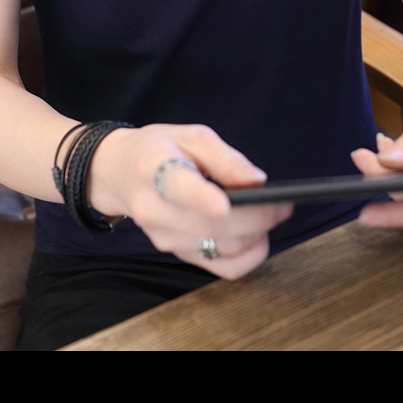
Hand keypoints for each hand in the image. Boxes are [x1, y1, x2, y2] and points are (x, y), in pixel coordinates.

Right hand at [89, 123, 292, 278]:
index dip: (203, 200)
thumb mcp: (189, 135)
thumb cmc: (157, 149)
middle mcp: (155, 210)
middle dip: (258, 217)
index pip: (180, 190)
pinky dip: (249, 255)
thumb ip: (224, 157)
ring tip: (271, 212)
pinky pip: (223, 268)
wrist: (120, 173)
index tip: (225, 204)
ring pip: (223, 249)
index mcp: (155, 170)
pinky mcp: (177, 254)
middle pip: (214, 226)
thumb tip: (257, 180)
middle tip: (283, 203)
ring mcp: (164, 238)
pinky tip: (255, 235)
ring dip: (257, 235)